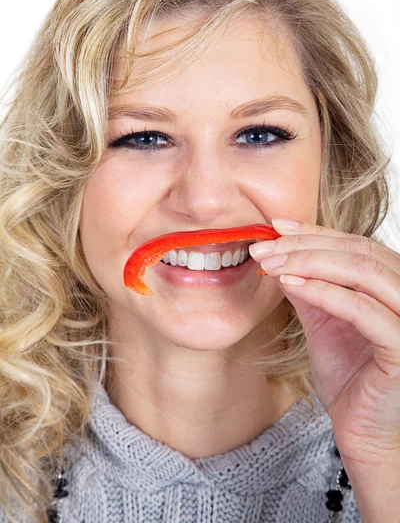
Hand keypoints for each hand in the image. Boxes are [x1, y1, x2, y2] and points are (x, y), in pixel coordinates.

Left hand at [249, 219, 399, 466]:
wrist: (362, 432)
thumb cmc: (349, 379)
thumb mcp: (322, 323)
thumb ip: (308, 288)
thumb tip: (279, 254)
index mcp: (393, 287)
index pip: (356, 245)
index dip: (315, 232)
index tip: (275, 226)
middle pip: (359, 252)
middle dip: (305, 246)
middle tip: (263, 248)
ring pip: (363, 272)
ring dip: (310, 262)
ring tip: (271, 263)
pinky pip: (362, 310)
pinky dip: (324, 291)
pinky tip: (291, 283)